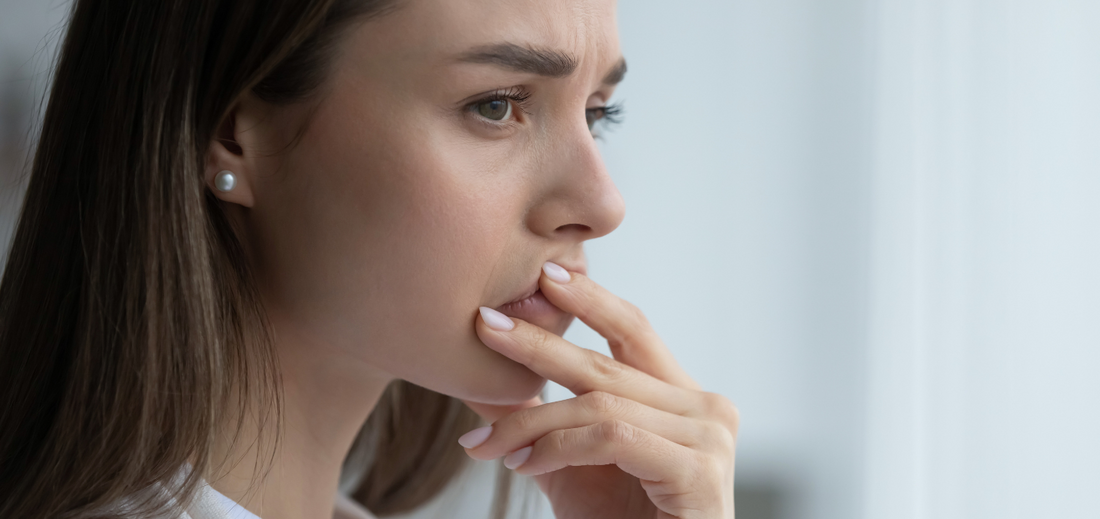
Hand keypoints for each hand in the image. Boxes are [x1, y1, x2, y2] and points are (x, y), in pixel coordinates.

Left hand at [460, 263, 737, 518]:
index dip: (589, 300)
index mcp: (681, 400)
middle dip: (538, 342)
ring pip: (600, 402)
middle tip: (485, 323)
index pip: (633, 331)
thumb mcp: (568, 466)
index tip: (542, 276)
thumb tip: (482, 380)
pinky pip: (612, 436)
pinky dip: (557, 447)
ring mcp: (709, 436)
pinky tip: (522, 465)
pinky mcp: (700, 469)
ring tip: (484, 445)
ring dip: (530, 423)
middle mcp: (705, 408)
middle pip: (608, 361)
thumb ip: (538, 422)